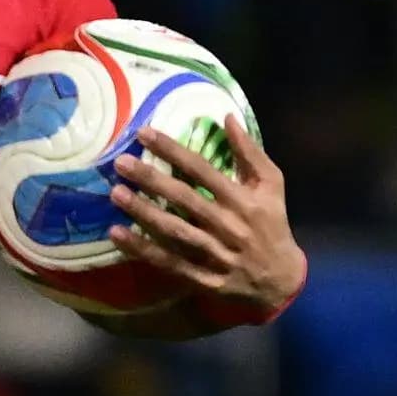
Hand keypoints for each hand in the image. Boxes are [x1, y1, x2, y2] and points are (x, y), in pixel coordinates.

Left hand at [109, 117, 306, 324]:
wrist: (280, 279)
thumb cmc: (272, 223)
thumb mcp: (271, 184)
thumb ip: (250, 152)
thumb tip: (227, 117)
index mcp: (242, 200)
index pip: (203, 170)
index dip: (173, 151)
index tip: (144, 134)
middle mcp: (227, 226)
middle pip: (184, 199)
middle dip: (151, 180)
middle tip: (121, 163)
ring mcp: (214, 254)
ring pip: (174, 232)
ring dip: (144, 213)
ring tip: (116, 194)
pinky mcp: (202, 277)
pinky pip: (169, 262)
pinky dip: (143, 250)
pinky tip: (118, 234)